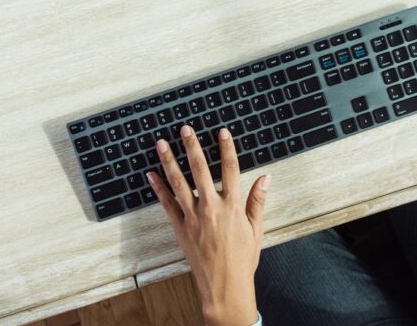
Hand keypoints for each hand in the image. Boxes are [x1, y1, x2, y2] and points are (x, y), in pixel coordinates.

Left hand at [149, 125, 268, 325]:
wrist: (224, 286)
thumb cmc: (242, 260)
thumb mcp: (256, 229)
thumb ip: (257, 201)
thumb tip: (265, 178)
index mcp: (232, 206)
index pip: (230, 170)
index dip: (227, 148)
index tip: (222, 132)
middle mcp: (211, 208)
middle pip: (200, 170)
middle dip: (192, 147)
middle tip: (185, 129)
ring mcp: (193, 217)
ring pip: (179, 183)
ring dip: (169, 161)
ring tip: (161, 144)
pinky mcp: (180, 228)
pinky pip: (167, 204)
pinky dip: (159, 188)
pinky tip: (151, 174)